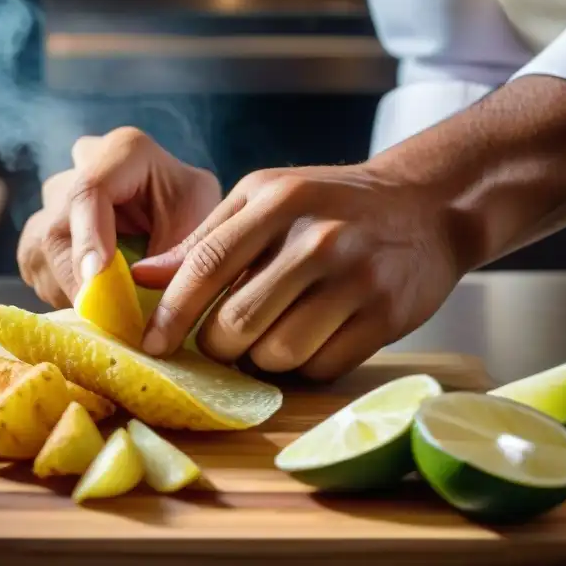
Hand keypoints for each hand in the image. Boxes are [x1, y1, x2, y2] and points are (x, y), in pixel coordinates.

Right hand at [17, 127, 221, 307]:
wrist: (178, 212)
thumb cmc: (193, 211)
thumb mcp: (200, 224)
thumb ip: (173, 255)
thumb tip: (130, 291)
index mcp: (123, 152)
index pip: (89, 191)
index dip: (89, 238)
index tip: (98, 278)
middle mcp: (77, 168)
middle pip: (58, 231)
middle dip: (82, 282)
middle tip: (112, 319)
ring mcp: (54, 197)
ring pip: (39, 252)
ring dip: (70, 289)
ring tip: (111, 305)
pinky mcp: (39, 228)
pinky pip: (34, 267)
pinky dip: (62, 291)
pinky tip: (96, 294)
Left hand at [131, 164, 463, 380]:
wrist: (425, 206)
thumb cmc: (328, 203)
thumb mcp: (264, 198)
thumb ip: (204, 238)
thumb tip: (140, 276)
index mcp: (276, 201)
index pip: (208, 264)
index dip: (172, 312)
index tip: (151, 344)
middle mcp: (316, 238)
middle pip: (237, 322)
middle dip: (216, 344)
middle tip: (221, 340)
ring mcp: (355, 278)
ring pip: (277, 353)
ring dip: (260, 358)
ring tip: (268, 336)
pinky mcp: (385, 316)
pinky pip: (321, 368)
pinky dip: (303, 367)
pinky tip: (308, 340)